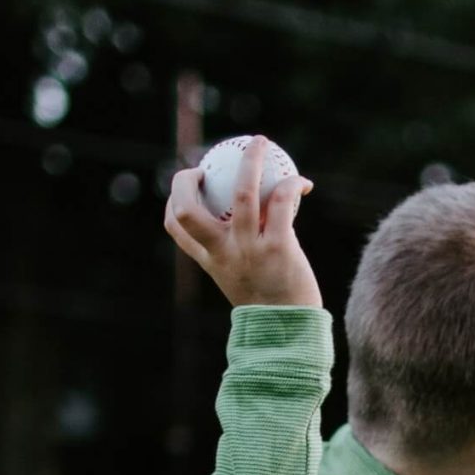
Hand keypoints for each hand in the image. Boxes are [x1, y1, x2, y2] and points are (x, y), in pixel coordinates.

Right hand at [164, 135, 319, 307]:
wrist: (291, 332)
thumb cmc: (269, 302)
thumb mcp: (242, 277)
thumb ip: (237, 250)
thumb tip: (250, 217)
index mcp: (209, 259)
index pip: (175, 225)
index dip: (174, 198)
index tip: (190, 183)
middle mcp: (223, 252)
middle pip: (187, 208)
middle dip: (186, 178)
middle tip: (208, 161)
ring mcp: (249, 249)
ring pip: (243, 192)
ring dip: (251, 160)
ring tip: (260, 143)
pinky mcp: (279, 247)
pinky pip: (281, 202)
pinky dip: (290, 185)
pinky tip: (300, 182)